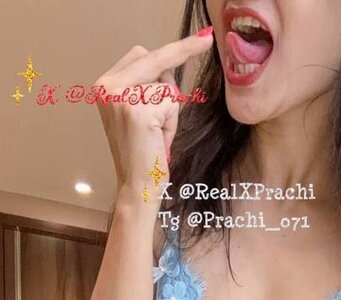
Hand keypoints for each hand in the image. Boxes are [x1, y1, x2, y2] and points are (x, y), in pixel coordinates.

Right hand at [94, 31, 213, 196]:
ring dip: (170, 112)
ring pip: (166, 85)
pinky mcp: (137, 110)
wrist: (136, 187)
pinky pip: (171, 103)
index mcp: (104, 85)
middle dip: (176, 68)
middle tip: (205, 44)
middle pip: (154, 60)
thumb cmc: (142, 154)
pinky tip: (158, 140)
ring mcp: (120, 96)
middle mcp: (107, 86)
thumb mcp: (138, 114)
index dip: (170, 52)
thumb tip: (169, 66)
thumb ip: (145, 87)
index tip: (201, 39)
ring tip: (156, 136)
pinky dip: (172, 123)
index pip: (141, 55)